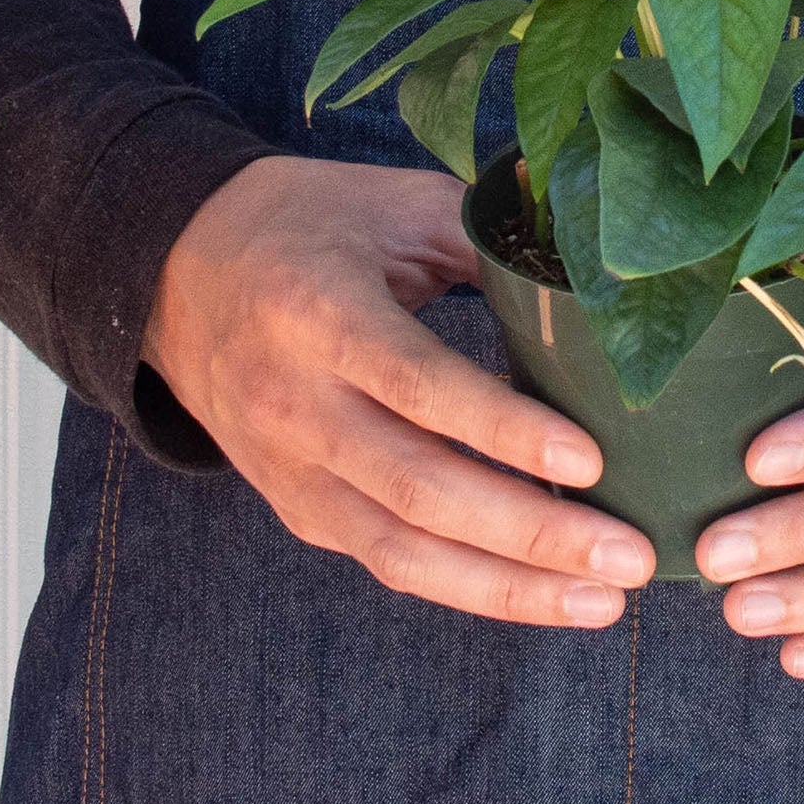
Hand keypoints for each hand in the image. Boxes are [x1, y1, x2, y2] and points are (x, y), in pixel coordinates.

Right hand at [143, 155, 653, 624]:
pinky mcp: (297, 507)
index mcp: (319, 313)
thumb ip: (487, 242)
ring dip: (507, 587)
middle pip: (417, 488)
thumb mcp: (396, 205)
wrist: (174, 270)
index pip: (418, 385)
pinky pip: (385, 561)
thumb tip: (595, 286)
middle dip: (530, 533)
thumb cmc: (308, 223)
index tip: (591, 460)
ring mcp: (289, 468)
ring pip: (400, 549)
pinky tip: (540, 594)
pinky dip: (465, 586)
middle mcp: (295, 403)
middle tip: (628, 555)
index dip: (504, 430)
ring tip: (602, 599)